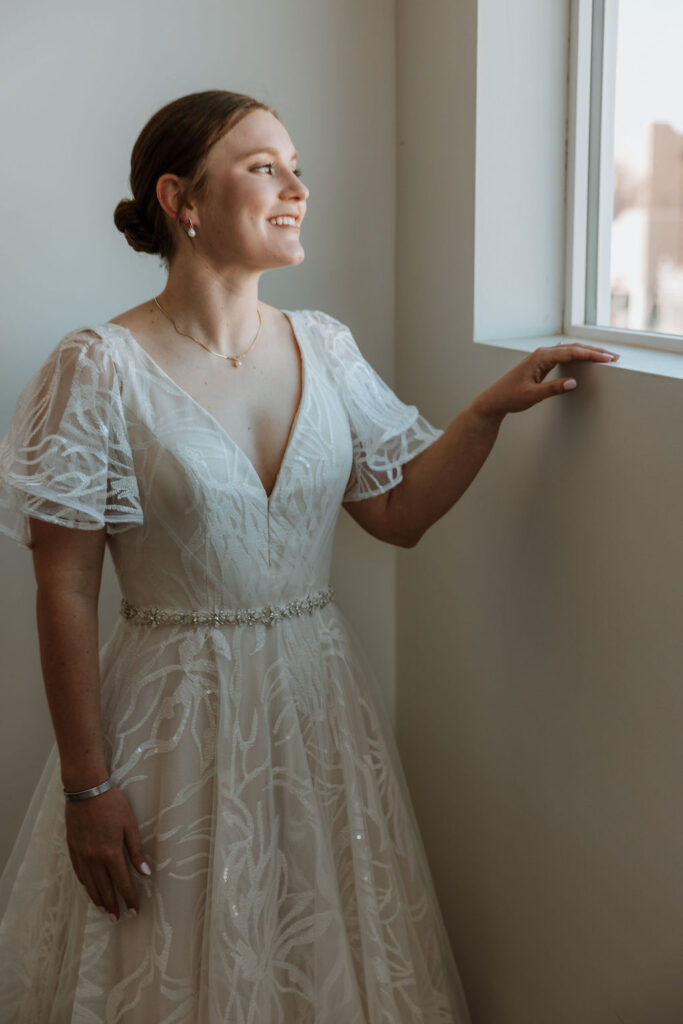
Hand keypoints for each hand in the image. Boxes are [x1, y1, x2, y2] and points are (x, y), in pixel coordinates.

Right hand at [65, 785, 150, 920]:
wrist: (86, 790)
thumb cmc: (112, 804)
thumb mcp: (130, 825)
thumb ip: (136, 851)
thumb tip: (146, 872)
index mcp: (110, 853)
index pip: (122, 883)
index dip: (129, 898)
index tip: (134, 911)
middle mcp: (94, 858)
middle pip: (104, 888)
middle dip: (113, 905)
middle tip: (118, 918)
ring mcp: (81, 855)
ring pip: (90, 884)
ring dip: (98, 899)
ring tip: (105, 911)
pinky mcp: (73, 849)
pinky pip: (79, 873)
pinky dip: (86, 885)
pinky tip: (90, 889)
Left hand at [471, 342, 619, 420]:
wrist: (494, 399)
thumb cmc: (510, 397)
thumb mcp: (532, 396)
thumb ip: (553, 389)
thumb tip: (574, 383)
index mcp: (540, 357)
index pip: (571, 352)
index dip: (591, 354)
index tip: (608, 358)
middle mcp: (541, 353)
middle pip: (573, 347)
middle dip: (595, 351)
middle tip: (614, 357)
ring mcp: (541, 357)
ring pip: (570, 350)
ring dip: (588, 352)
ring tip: (606, 357)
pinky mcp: (541, 364)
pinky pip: (564, 356)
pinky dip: (578, 356)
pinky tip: (587, 359)